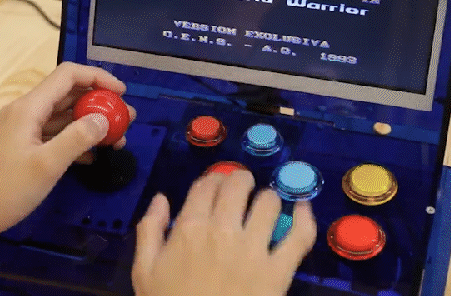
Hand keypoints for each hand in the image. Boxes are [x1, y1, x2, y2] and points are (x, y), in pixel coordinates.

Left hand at [0, 62, 134, 261]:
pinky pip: (54, 134)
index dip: (98, 78)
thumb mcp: (47, 165)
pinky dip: (75, 139)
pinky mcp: (23, 147)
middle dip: (99, 103)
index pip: (68, 75)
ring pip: (63, 116)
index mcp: (29, 108)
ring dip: (90, 123)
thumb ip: (78, 138)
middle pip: (67, 94)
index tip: (122, 95)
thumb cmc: (5, 190)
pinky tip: (94, 155)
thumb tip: (103, 118)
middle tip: (127, 120)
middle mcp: (25, 112)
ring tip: (117, 138)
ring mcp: (23, 130)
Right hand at [133, 171, 316, 295]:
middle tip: (242, 188)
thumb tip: (160, 199)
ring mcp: (254, 249)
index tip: (216, 185)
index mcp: (189, 228)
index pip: (206, 186)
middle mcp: (223, 230)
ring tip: (265, 204)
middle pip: (238, 186)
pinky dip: (305, 218)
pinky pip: (300, 236)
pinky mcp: (279, 270)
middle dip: (240, 180)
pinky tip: (303, 208)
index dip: (212, 180)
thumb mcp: (145, 271)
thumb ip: (149, 230)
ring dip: (267, 198)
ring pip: (269, 203)